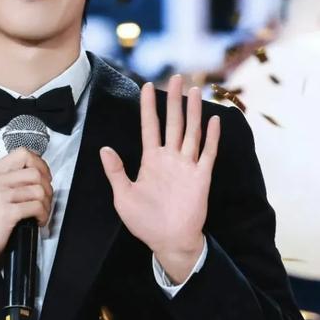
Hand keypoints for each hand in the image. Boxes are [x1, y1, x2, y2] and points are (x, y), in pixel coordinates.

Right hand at [0, 146, 52, 276]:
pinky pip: (36, 206)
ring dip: (46, 203)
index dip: (39, 165)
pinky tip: (38, 222)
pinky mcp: (7, 213)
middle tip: (45, 200)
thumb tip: (36, 178)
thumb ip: (7, 183)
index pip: (22, 154)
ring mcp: (0, 196)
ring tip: (41, 213)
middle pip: (34, 171)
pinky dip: (43, 215)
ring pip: (38, 189)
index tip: (43, 178)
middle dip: (47, 187)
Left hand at [99, 74, 219, 255]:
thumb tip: (104, 149)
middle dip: (174, 100)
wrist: (168, 241)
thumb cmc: (145, 222)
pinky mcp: (201, 177)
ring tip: (195, 90)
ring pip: (191, 132)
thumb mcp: (123, 196)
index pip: (149, 126)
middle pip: (173, 122)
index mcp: (151, 161)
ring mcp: (187, 166)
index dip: (148, 107)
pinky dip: (212, 137)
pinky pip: (208, 153)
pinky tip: (214, 120)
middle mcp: (170, 158)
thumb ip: (116, 171)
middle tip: (177, 77)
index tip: (147, 86)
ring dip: (194, 112)